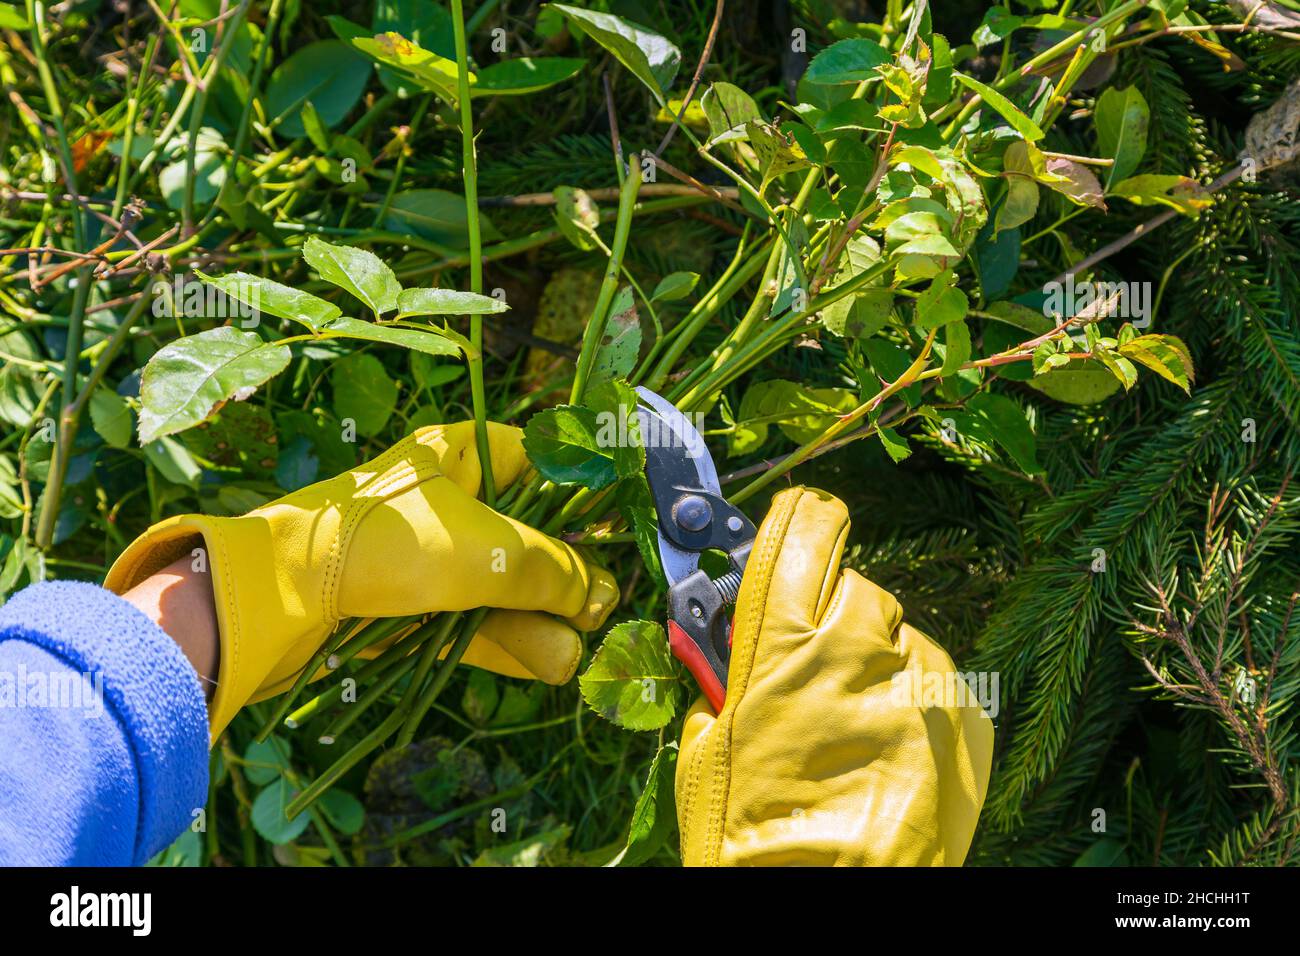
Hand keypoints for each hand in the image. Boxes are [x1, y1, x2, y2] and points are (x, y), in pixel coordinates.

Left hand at [105, 422, 618, 739]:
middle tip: (602, 603)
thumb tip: (600, 596)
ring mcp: (428, 557)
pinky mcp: (413, 608)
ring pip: (504, 586)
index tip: (620, 526)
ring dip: (544, 618)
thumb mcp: (487, 552)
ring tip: (579, 648)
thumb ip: (553, 571)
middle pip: (528, 533)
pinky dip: (511, 641)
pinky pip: (475, 621)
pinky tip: (552, 663)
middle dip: (568, 574)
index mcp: (460, 455)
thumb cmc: (389, 544)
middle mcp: (447, 500)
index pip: (539, 460)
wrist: (281, 597)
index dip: (583, 492)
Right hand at [674, 487, 993, 865]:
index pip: (803, 528)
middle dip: (832, 613)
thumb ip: (722, 678)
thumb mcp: (706, 751)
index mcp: (781, 645)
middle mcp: (860, 649)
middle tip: (811, 665)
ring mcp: (921, 685)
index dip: (799, 524)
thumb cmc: (752, 843)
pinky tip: (887, 753)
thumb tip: (725, 644)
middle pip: (854, 583)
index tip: (796, 529)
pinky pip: (936, 683)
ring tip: (851, 727)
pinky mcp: (966, 722)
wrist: (830, 909)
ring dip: (877, 662)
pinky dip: (913, 704)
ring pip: (900, 635)